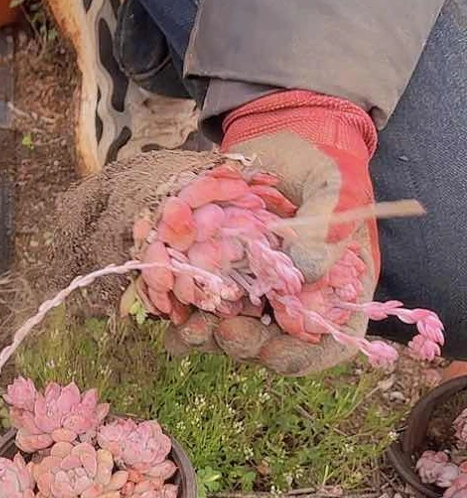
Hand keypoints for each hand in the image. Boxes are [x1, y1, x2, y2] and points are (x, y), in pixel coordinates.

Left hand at [169, 91, 380, 374]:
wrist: (280, 140)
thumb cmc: (320, 162)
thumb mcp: (333, 184)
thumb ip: (327, 225)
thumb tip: (308, 269)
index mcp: (331, 293)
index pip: (319, 347)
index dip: (296, 357)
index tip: (272, 352)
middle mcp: (289, 304)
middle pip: (265, 349)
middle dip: (239, 346)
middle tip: (217, 330)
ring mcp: (249, 296)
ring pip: (225, 334)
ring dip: (203, 335)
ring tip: (186, 323)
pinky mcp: (214, 280)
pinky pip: (194, 308)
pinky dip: (177, 310)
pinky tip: (164, 304)